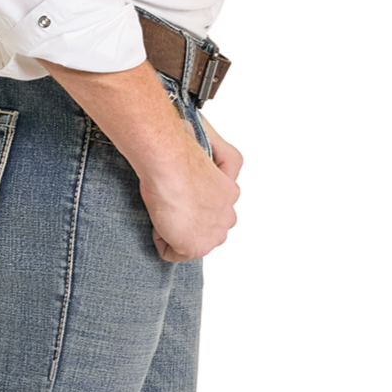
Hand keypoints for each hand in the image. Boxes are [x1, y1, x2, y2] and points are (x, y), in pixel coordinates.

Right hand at [144, 118, 243, 262]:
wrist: (169, 160)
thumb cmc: (182, 146)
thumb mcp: (207, 142)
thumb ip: (209, 151)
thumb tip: (195, 137)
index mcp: (231, 191)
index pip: (212, 208)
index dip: (190, 201)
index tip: (177, 190)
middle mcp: (228, 215)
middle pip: (205, 229)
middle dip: (186, 221)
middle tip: (170, 202)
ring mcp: (213, 234)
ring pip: (191, 242)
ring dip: (174, 230)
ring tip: (165, 209)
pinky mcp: (195, 247)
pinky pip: (172, 253)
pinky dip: (160, 239)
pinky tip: (159, 219)